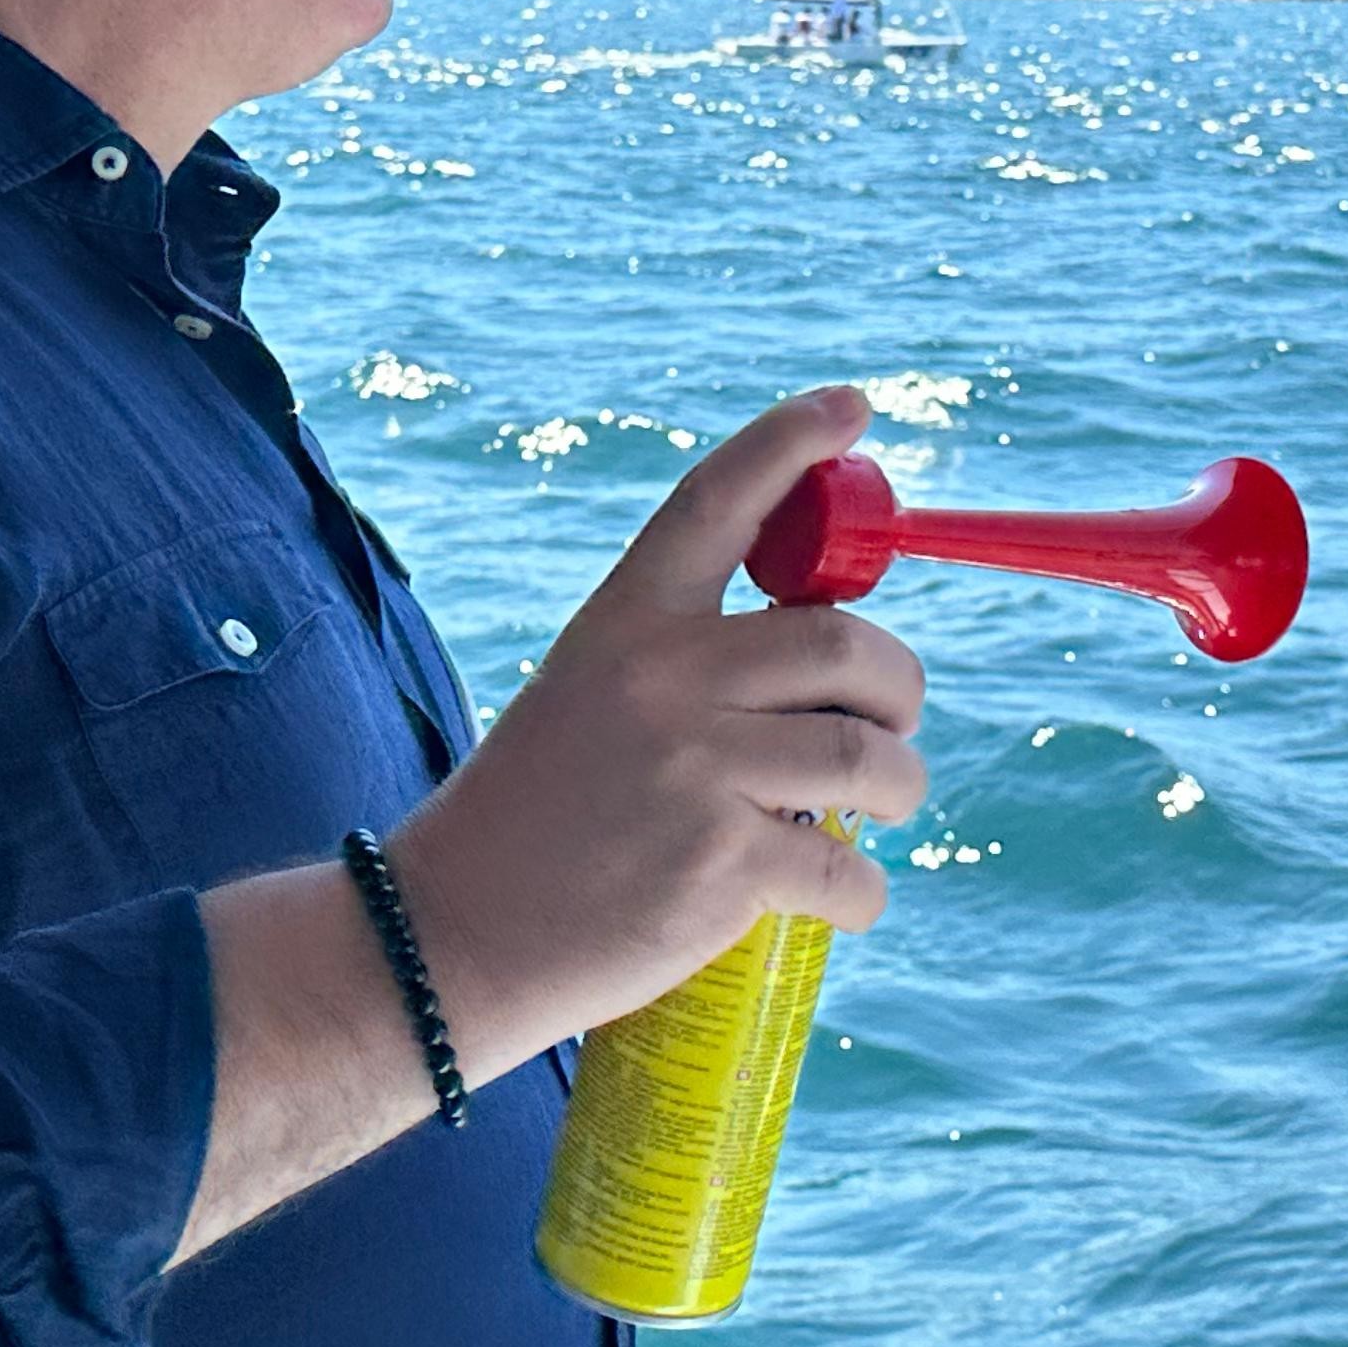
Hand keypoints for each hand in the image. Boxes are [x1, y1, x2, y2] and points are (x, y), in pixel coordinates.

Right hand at [393, 388, 918, 1070]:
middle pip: (845, 644)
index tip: (854, 408)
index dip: (793, 444)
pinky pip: (848, 869)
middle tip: (889, 727)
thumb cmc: (533, 822)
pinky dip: (862, 893)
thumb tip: (828, 671)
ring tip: (873, 812)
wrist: (449, 938)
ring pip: (870, 755)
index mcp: (625, 623)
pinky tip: (833, 900)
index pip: (718, 500)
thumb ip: (690, 668)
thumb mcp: (589, 698)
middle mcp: (662, 678)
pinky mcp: (721, 863)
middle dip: (897, 688)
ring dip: (898, 786)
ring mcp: (694, 769)